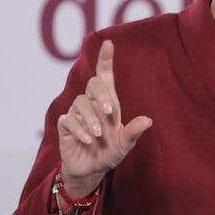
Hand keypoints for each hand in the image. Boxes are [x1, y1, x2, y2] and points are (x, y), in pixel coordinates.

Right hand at [56, 39, 151, 197]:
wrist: (91, 170)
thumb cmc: (110, 153)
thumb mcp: (125, 144)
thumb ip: (133, 132)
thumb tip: (148, 121)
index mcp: (108, 103)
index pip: (105, 77)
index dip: (106, 60)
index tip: (109, 43)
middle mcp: (92, 104)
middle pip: (92, 84)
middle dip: (101, 94)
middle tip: (110, 112)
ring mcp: (77, 114)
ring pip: (80, 102)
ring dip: (91, 118)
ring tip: (98, 135)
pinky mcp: (66, 126)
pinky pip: (69, 120)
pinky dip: (80, 129)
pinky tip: (88, 140)